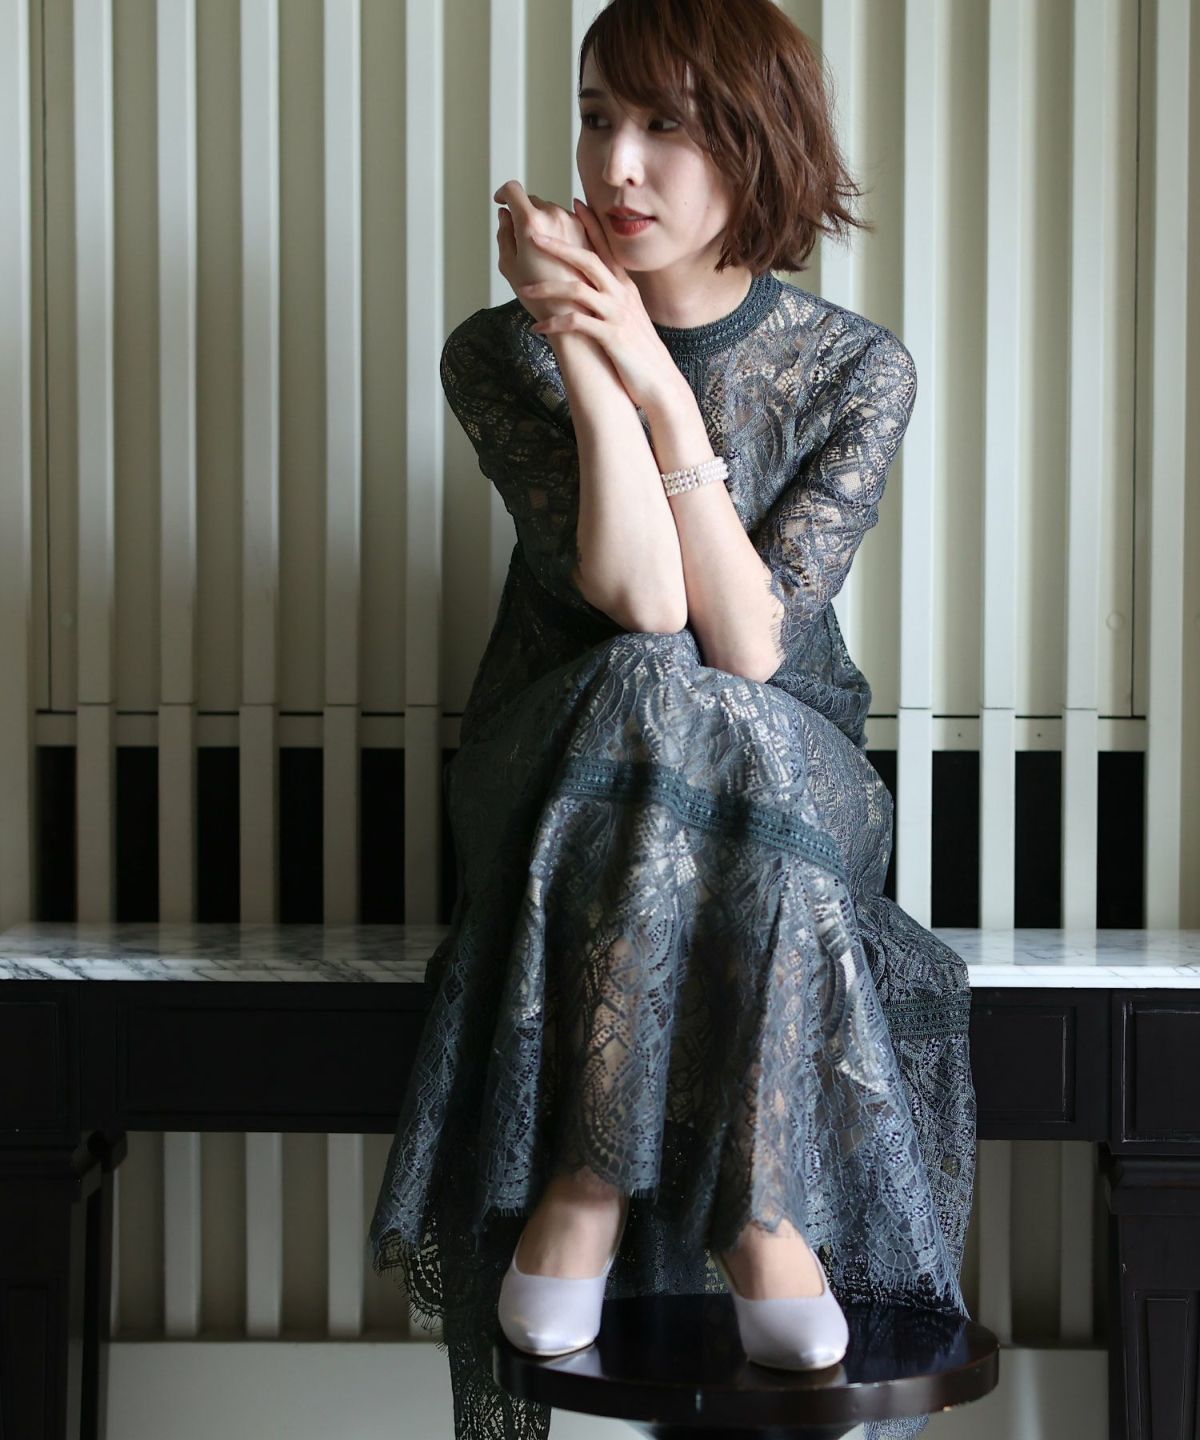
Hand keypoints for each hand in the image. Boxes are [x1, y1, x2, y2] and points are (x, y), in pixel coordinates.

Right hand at [494, 180, 594, 322]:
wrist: (577, 315)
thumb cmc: (541, 298)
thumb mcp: (510, 267)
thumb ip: (504, 235)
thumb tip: (505, 215)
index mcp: (532, 222)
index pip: (513, 190)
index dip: (503, 193)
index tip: (501, 201)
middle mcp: (555, 215)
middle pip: (533, 202)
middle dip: (523, 213)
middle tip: (519, 239)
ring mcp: (574, 222)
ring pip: (552, 211)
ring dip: (543, 223)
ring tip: (541, 254)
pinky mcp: (588, 232)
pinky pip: (568, 222)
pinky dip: (559, 231)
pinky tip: (558, 253)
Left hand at [519, 198, 680, 413]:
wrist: (660, 383)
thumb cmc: (639, 354)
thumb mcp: (629, 318)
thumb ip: (614, 300)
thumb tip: (594, 290)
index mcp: (625, 288)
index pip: (606, 247)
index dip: (591, 224)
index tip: (573, 203)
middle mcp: (622, 295)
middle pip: (588, 259)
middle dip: (559, 245)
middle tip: (532, 233)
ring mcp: (617, 315)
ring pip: (579, 289)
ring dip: (548, 287)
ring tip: (523, 288)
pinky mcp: (612, 337)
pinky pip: (578, 324)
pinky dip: (555, 323)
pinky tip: (537, 327)